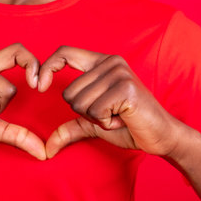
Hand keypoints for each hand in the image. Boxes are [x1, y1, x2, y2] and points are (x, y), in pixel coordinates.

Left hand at [38, 46, 187, 158]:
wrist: (162, 136)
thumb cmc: (128, 125)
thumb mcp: (93, 123)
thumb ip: (70, 127)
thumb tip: (47, 148)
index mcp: (101, 62)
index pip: (64, 52)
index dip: (47, 67)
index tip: (39, 86)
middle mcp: (110, 62)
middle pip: (68, 92)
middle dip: (84, 112)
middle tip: (109, 113)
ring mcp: (119, 73)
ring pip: (79, 103)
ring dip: (96, 119)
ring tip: (117, 115)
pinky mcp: (126, 88)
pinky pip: (94, 111)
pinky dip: (106, 123)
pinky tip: (123, 119)